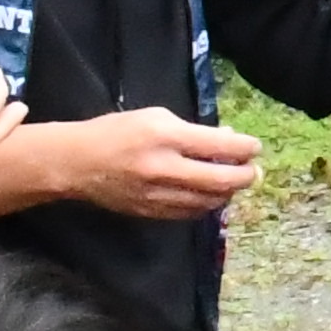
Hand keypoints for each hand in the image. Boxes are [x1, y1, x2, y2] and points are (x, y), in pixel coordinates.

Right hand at [57, 108, 265, 220]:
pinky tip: (211, 195)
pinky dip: (206, 204)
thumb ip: (192, 131)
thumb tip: (226, 140)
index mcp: (164, 137)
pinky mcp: (151, 212)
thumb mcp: (154, 117)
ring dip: (228, 193)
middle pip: (220, 180)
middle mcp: (164, 168)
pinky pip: (190, 213)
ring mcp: (157, 194)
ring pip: (208, 201)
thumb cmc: (115, 132)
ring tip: (234, 182)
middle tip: (254, 171)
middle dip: (245, 176)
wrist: (76, 163)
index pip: (218, 145)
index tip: (255, 148)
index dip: (244, 148)